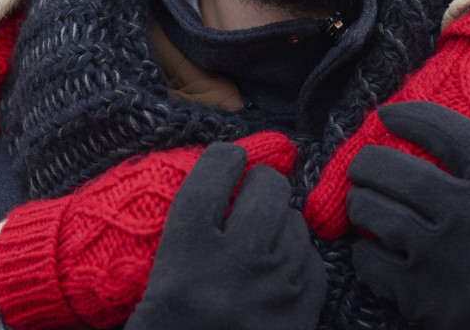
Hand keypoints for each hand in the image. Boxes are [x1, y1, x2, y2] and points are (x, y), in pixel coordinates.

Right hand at [0, 133, 295, 329]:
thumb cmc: (168, 327)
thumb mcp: (156, 277)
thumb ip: (183, 226)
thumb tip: (222, 175)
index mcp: (187, 250)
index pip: (215, 171)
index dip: (225, 157)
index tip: (229, 158)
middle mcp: (237, 263)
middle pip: (268, 186)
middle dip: (261, 184)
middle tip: (250, 197)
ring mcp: (276, 289)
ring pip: (296, 222)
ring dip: (281, 225)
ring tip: (262, 242)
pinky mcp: (303, 314)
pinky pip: (313, 263)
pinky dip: (299, 262)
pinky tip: (278, 273)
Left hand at [304, 4, 469, 239]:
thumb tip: (426, 140)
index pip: (449, 132)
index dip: (413, 116)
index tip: (388, 113)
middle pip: (397, 171)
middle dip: (367, 162)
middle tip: (361, 166)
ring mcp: (444, 257)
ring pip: (374, 212)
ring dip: (359, 204)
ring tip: (363, 205)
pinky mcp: (422, 298)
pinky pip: (370, 261)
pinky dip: (364, 253)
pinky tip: (373, 252)